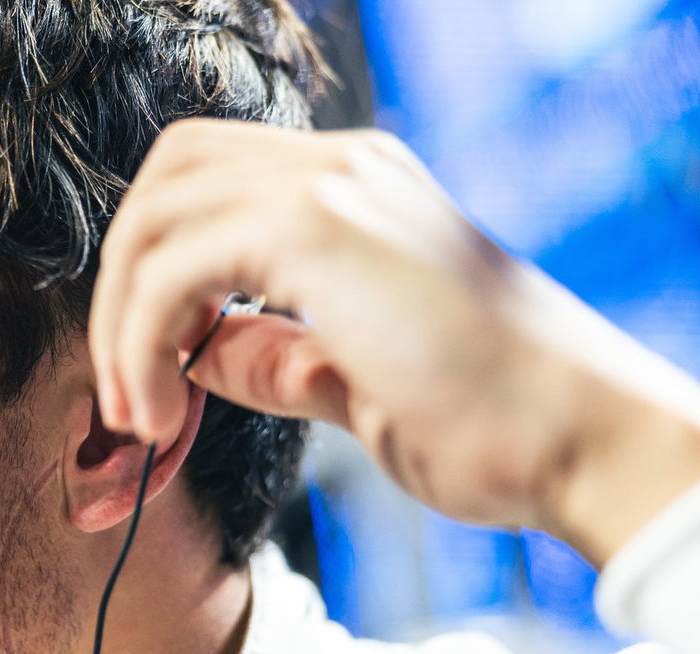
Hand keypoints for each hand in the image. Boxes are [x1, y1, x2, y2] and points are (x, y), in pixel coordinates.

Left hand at [90, 120, 699, 564]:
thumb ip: (271, 354)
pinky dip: (137, 342)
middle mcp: (340, 166)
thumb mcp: (351, 378)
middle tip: (126, 397)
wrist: (582, 441)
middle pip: (165, 181)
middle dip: (118, 289)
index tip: (151, 379)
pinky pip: (169, 268)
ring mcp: (331, 184)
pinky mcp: (319, 226)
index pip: (206, 186)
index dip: (153, 274)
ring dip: (119, 324)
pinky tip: (162, 411)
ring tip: (139, 417)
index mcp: (354, 188)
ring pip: (152, 219)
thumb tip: (198, 353)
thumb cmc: (489, 421)